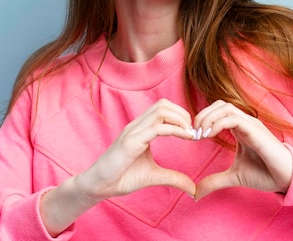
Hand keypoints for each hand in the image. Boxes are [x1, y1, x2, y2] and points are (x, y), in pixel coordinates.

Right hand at [76, 99, 196, 201]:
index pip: (164, 108)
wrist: (99, 186)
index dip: (181, 116)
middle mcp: (137, 125)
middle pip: (164, 104)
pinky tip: (185, 138)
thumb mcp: (154, 176)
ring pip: (161, 110)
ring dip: (180, 119)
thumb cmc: (122, 177)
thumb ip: (173, 178)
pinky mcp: (131, 142)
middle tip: (193, 132)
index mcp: (141, 128)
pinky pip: (157, 128)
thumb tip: (192, 189)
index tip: (193, 133)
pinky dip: (175, 130)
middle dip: (183, 114)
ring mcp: (133, 131)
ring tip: (190, 134)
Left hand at [192, 100, 292, 200]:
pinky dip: (217, 124)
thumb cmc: (265, 174)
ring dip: (208, 118)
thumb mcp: (234, 177)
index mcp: (240, 128)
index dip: (203, 119)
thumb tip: (195, 194)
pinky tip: (209, 136)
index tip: (193, 137)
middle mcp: (246, 122)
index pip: (218, 111)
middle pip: (220, 104)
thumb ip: (214, 181)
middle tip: (193, 134)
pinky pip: (233, 119)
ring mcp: (251, 124)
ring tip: (200, 134)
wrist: (286, 179)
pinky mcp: (256, 131)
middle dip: (202, 115)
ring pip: (225, 107)